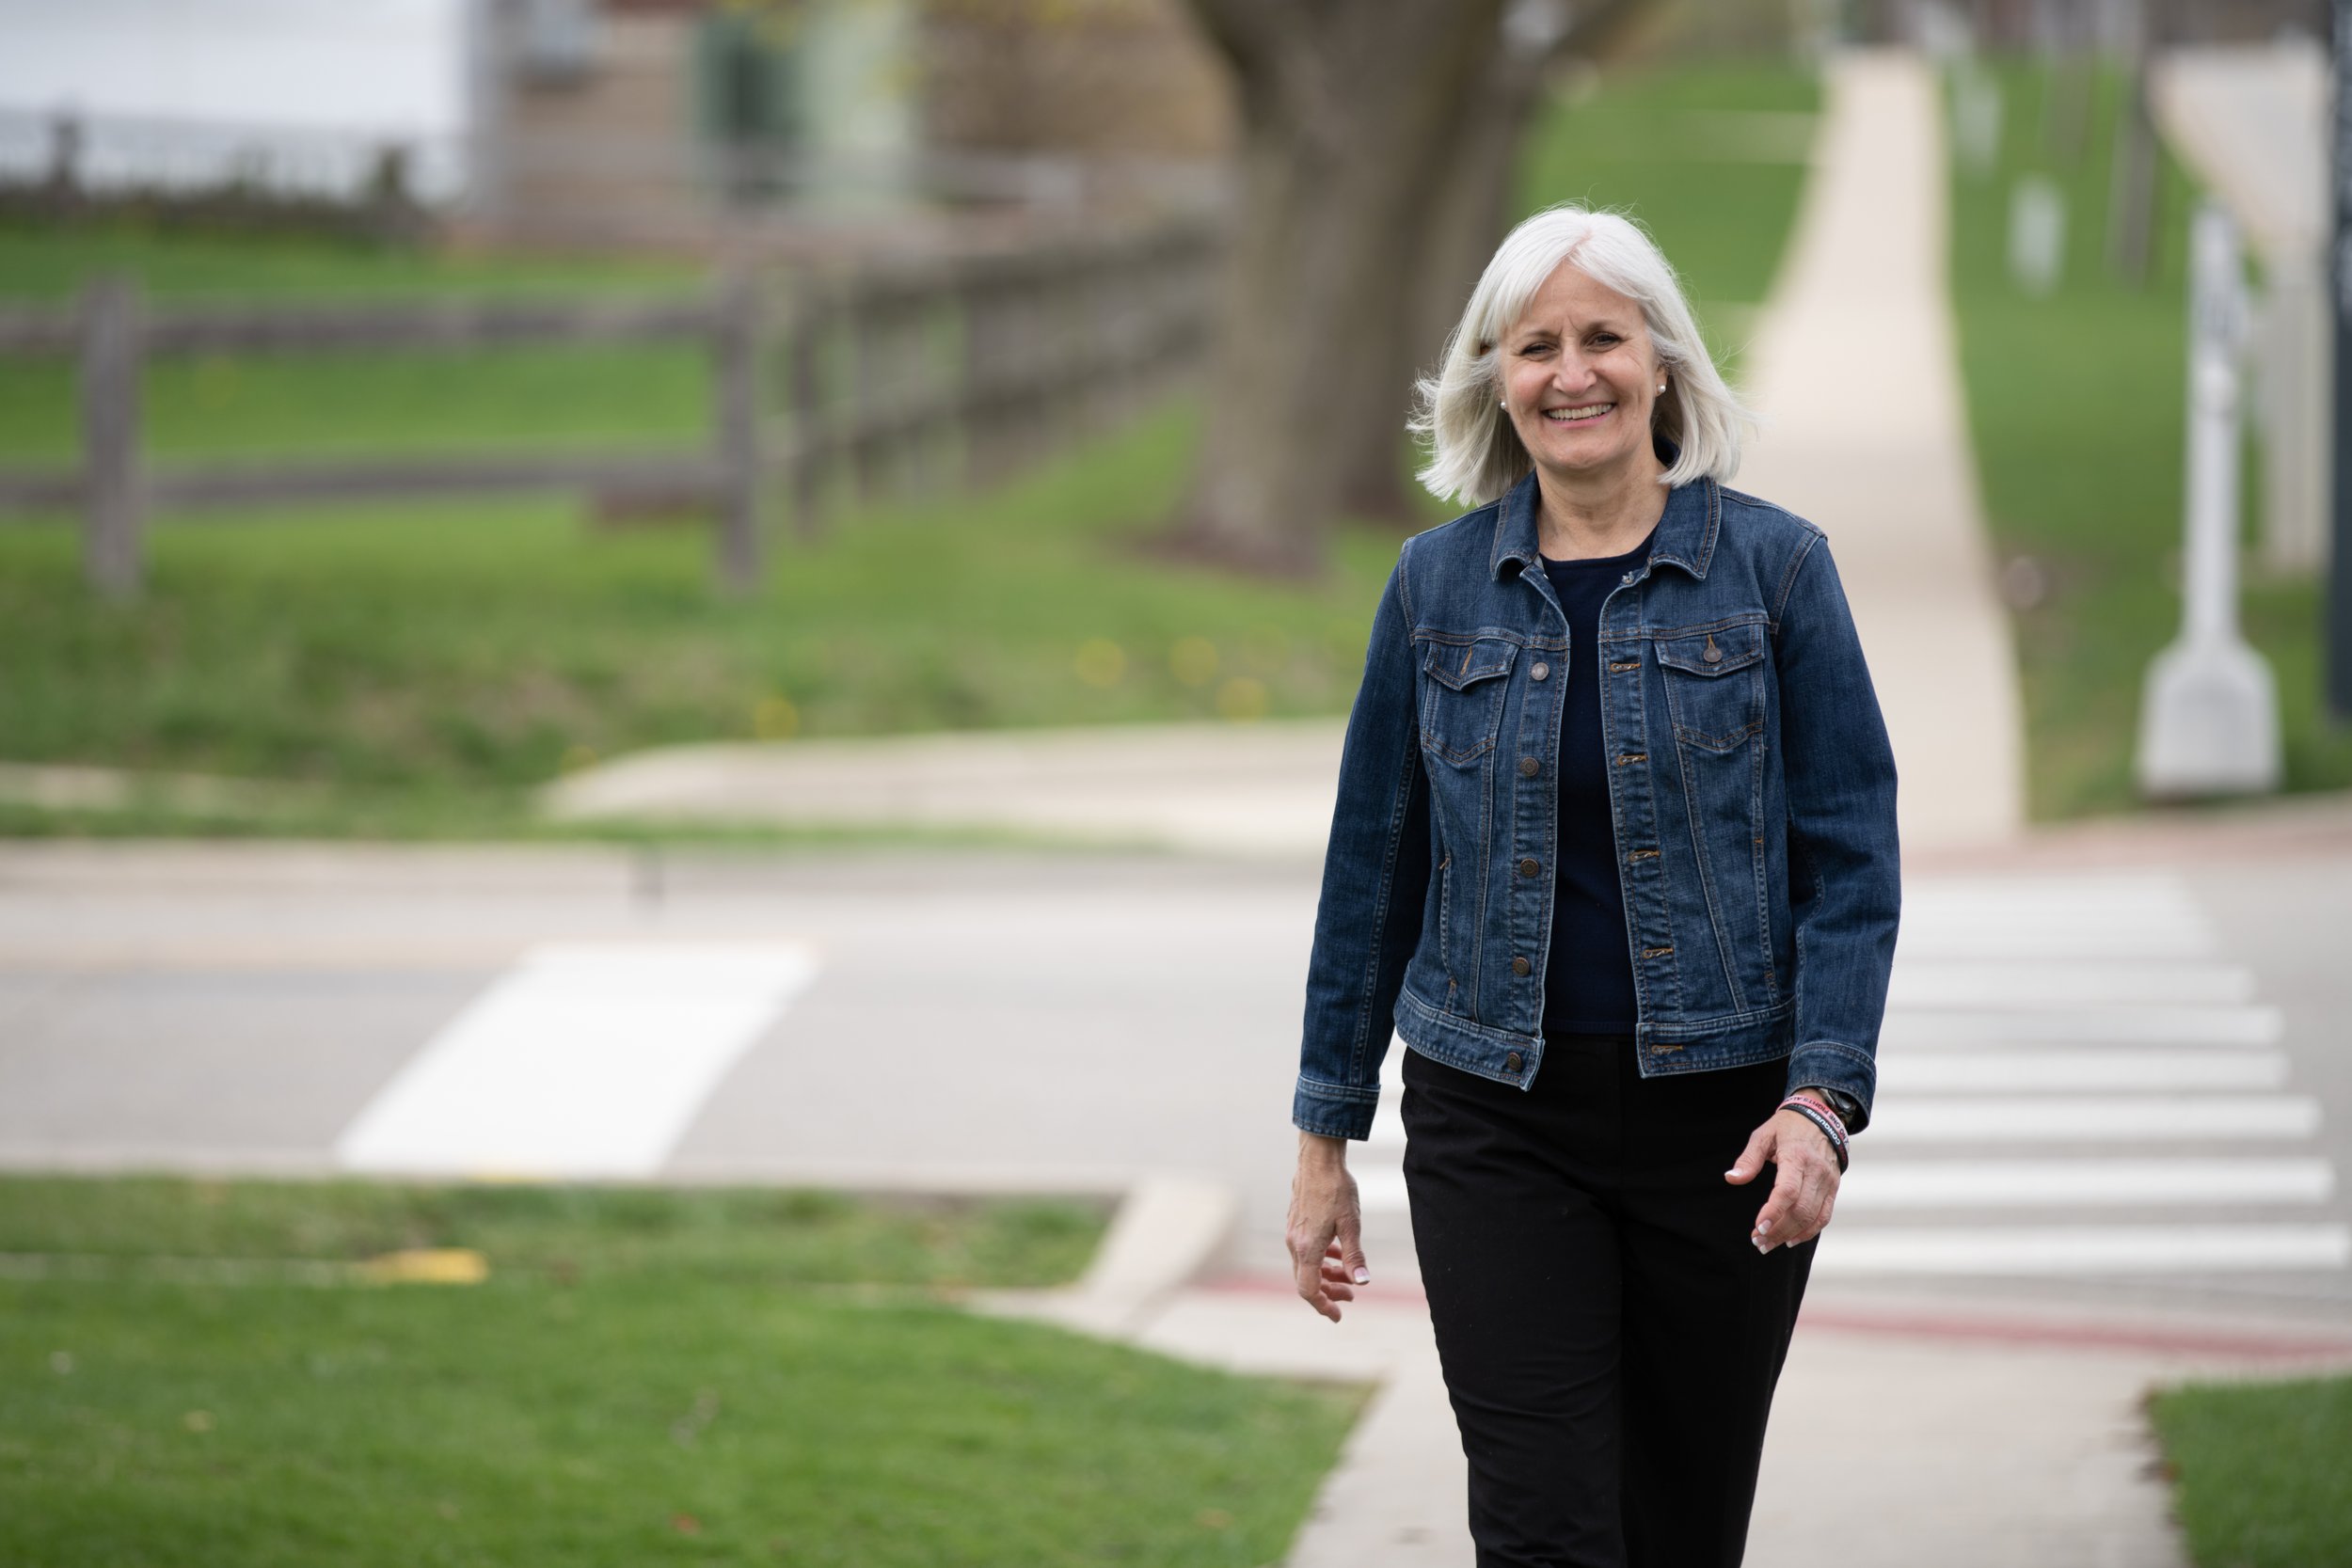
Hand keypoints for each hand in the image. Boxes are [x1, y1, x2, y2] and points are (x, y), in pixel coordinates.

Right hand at [1287, 1133, 1369, 1320]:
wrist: (1317, 1159)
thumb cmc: (1336, 1189)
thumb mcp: (1351, 1225)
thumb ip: (1354, 1257)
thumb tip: (1363, 1283)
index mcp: (1307, 1248)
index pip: (1308, 1290)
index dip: (1323, 1306)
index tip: (1339, 1315)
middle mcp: (1295, 1243)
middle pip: (1307, 1280)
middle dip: (1329, 1291)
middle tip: (1351, 1295)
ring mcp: (1293, 1233)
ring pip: (1306, 1265)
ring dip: (1326, 1275)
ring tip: (1348, 1275)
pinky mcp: (1295, 1223)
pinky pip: (1305, 1251)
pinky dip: (1321, 1259)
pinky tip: (1336, 1252)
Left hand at [1723, 1105, 1841, 1252]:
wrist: (1821, 1117)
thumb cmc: (1786, 1127)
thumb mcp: (1763, 1135)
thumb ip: (1748, 1159)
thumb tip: (1731, 1178)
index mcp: (1796, 1157)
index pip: (1787, 1191)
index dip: (1773, 1212)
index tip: (1757, 1228)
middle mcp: (1816, 1171)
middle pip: (1800, 1210)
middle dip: (1778, 1230)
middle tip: (1757, 1242)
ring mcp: (1827, 1181)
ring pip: (1812, 1217)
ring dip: (1790, 1235)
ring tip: (1769, 1244)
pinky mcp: (1833, 1188)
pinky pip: (1824, 1216)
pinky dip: (1809, 1232)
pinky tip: (1792, 1240)